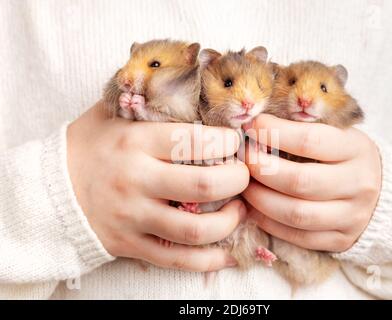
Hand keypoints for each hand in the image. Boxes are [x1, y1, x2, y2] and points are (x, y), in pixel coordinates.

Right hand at [67, 101, 248, 270]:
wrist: (50, 190)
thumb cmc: (89, 146)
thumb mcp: (113, 112)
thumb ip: (151, 99)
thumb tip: (194, 82)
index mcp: (135, 142)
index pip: (194, 141)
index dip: (228, 142)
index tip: (235, 142)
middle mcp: (136, 180)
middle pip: (204, 184)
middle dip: (238, 179)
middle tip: (244, 174)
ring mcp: (134, 217)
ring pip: (195, 229)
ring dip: (230, 221)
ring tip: (239, 209)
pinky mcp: (132, 245)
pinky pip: (177, 260)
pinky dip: (209, 261)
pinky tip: (227, 254)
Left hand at [242, 114, 380, 251]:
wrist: (381, 191)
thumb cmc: (345, 156)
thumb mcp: (335, 134)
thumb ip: (301, 130)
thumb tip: (254, 126)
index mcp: (356, 149)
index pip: (309, 141)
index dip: (274, 133)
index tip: (252, 127)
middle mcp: (359, 184)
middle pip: (300, 181)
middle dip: (262, 169)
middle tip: (243, 158)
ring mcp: (352, 216)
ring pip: (297, 214)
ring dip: (261, 200)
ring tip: (244, 186)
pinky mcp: (341, 240)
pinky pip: (299, 237)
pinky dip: (270, 223)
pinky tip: (255, 209)